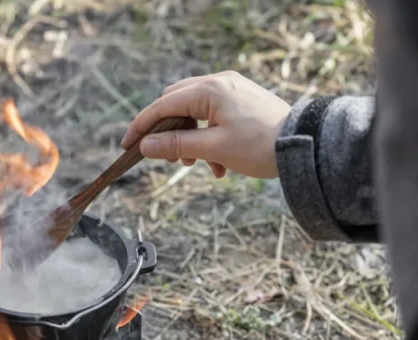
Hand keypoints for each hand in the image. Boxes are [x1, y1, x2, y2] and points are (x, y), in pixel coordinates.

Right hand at [121, 71, 291, 178]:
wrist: (302, 145)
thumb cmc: (259, 146)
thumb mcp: (212, 148)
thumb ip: (176, 145)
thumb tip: (147, 146)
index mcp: (209, 90)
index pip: (163, 106)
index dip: (142, 127)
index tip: (128, 145)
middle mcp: (218, 83)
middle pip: (176, 105)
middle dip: (169, 133)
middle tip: (170, 158)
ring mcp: (231, 90)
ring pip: (195, 113)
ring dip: (191, 140)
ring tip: (200, 166)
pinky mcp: (241, 100)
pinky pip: (213, 117)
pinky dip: (208, 139)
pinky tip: (220, 164)